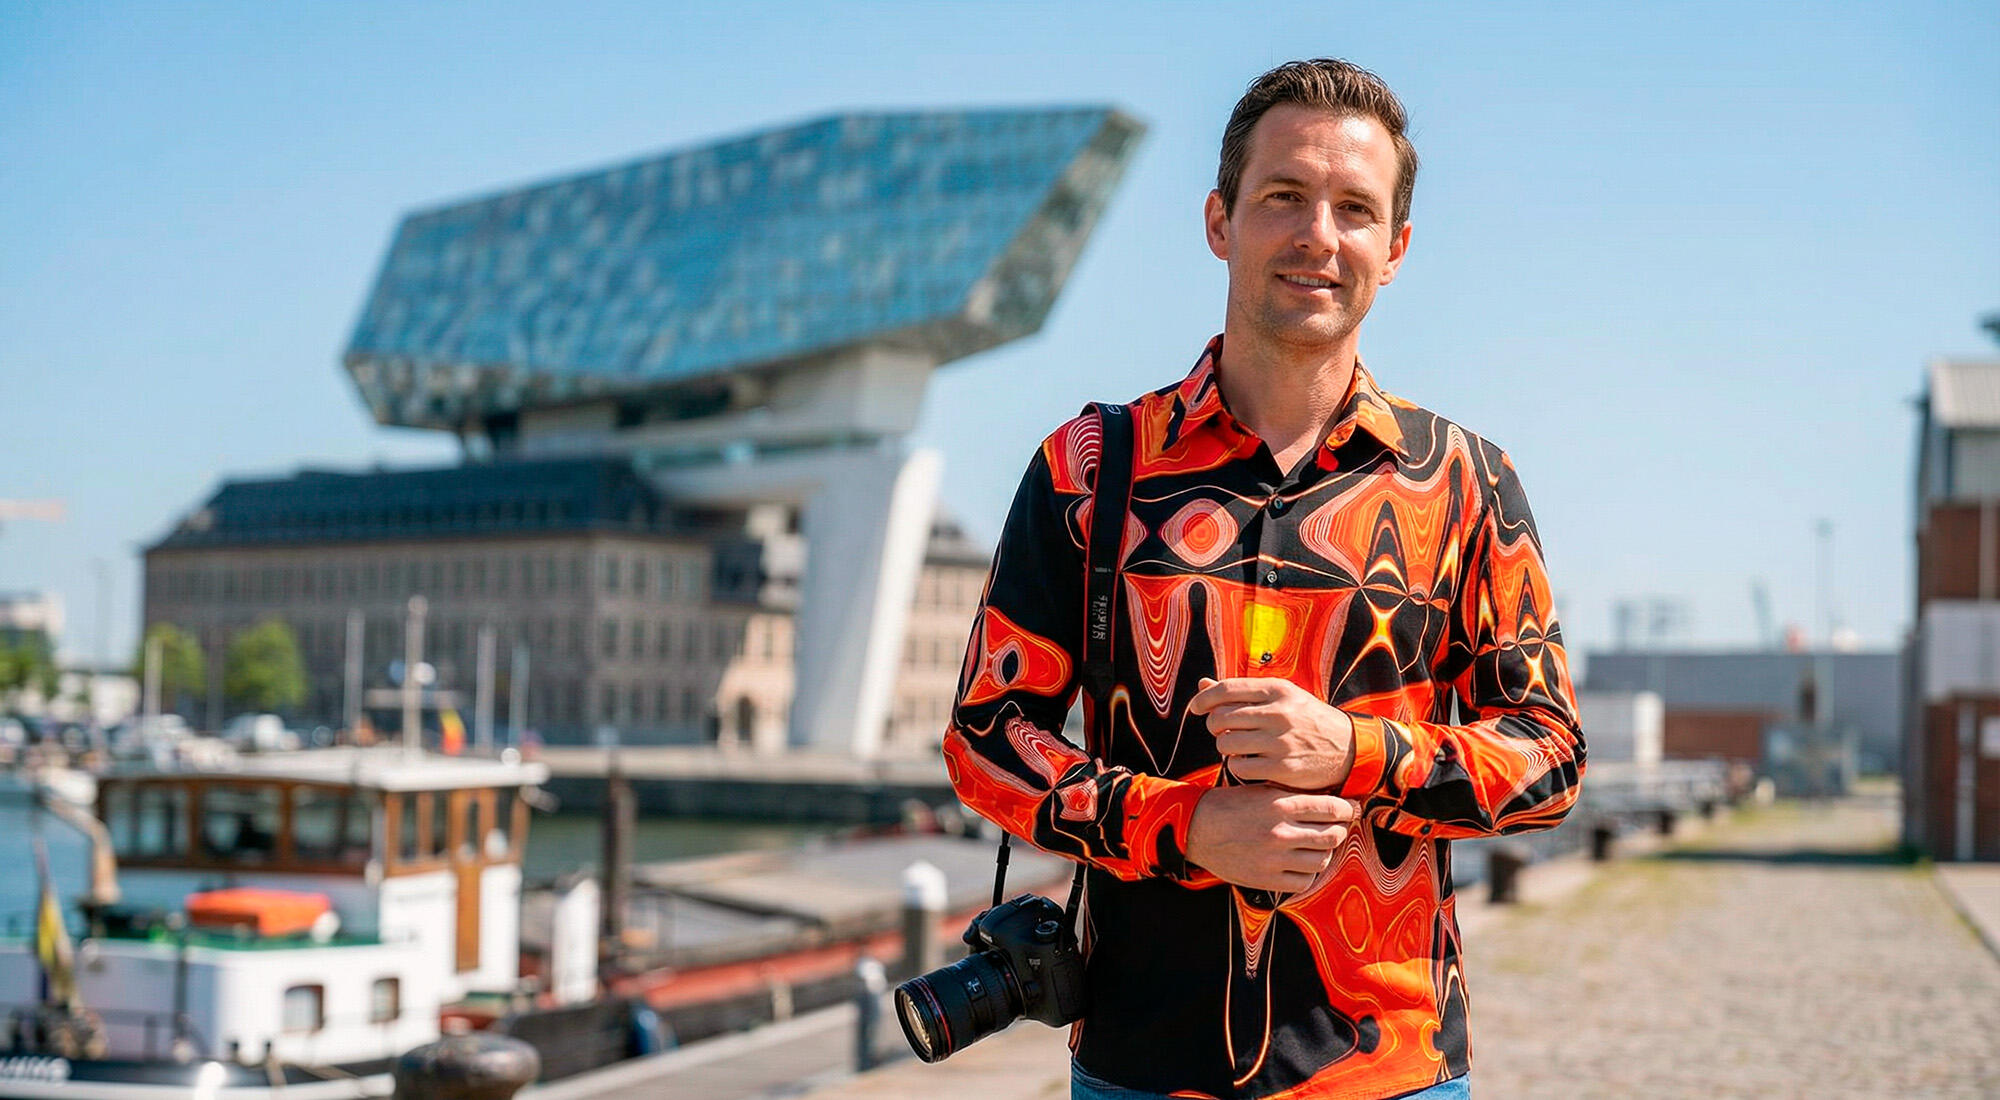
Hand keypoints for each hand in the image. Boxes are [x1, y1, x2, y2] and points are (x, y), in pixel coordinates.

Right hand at [1185, 785, 1358, 892]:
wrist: (1197, 829)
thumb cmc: (1230, 806)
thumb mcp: (1261, 790)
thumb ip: (1293, 796)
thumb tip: (1329, 802)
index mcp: (1281, 804)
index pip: (1331, 808)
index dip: (1347, 809)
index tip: (1350, 810)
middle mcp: (1281, 832)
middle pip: (1332, 836)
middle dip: (1340, 831)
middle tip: (1337, 828)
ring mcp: (1275, 858)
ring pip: (1321, 860)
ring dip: (1325, 853)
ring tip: (1318, 846)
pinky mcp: (1267, 879)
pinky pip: (1304, 881)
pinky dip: (1309, 873)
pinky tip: (1303, 864)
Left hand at [1190, 677, 1355, 790]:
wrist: (1349, 749)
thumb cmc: (1308, 719)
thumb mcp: (1282, 697)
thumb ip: (1242, 692)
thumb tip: (1202, 684)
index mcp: (1278, 690)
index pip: (1226, 689)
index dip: (1204, 699)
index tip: (1196, 707)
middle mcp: (1279, 713)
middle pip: (1221, 718)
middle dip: (1214, 726)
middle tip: (1222, 731)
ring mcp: (1281, 742)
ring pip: (1226, 744)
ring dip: (1225, 747)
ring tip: (1237, 747)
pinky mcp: (1283, 768)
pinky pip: (1239, 768)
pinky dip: (1237, 767)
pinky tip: (1247, 763)